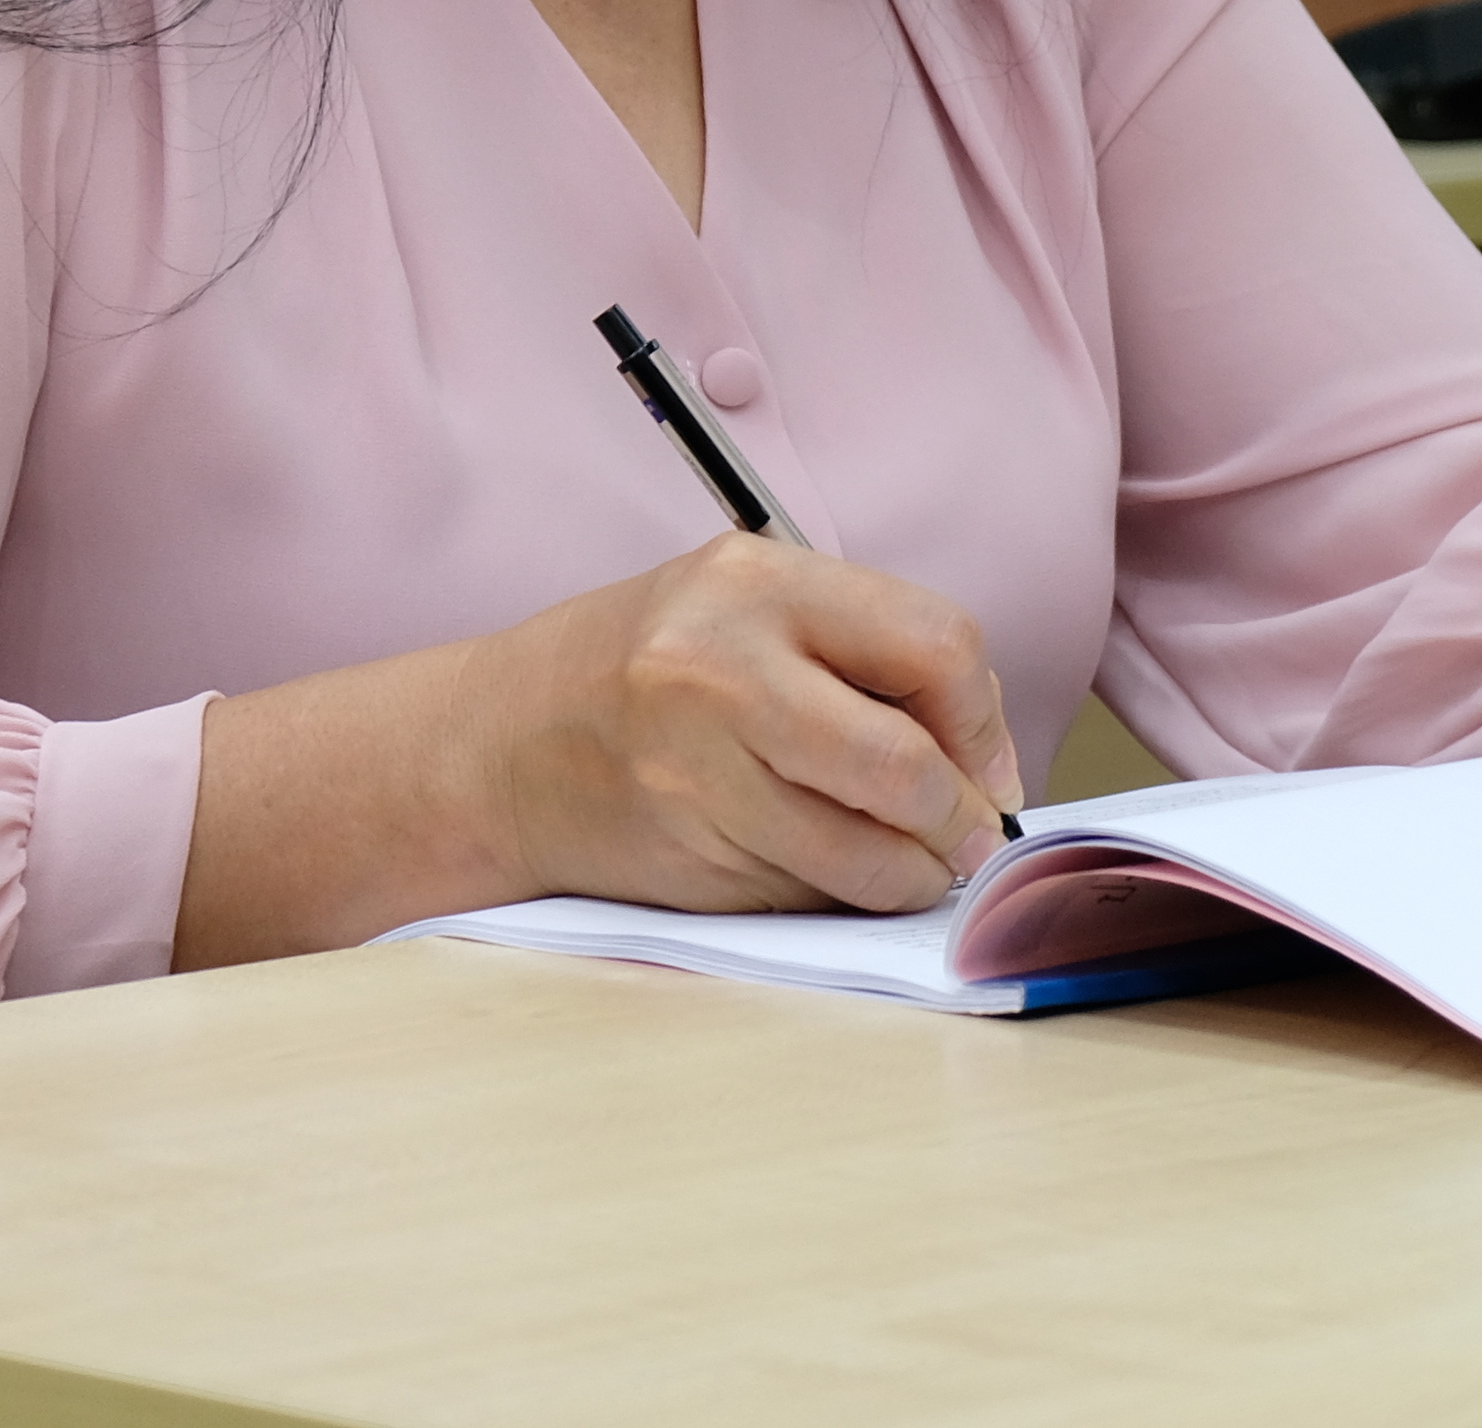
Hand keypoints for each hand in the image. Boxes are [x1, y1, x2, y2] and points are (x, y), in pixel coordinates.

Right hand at [458, 535, 1020, 916]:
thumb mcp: (745, 609)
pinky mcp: (685, 854)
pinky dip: (841, 897)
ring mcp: (696, 770)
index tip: (981, 764)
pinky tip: (820, 869)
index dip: (981, 723)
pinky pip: (810, 895)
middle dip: (957, 819)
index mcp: (756, 584)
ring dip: (910, 877)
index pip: (936, 646)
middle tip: (961, 835)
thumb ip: (863, 655)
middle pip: (905, 765)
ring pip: (865, 855)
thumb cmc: (638, 674)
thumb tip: (986, 762)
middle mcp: (722, 669)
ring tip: (903, 863)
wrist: (495, 746)